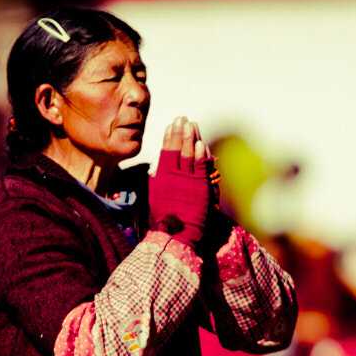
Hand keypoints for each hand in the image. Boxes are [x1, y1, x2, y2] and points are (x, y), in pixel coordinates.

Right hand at [150, 116, 213, 247]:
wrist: (175, 236)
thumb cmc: (163, 219)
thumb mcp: (155, 197)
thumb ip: (156, 181)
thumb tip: (156, 170)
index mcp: (161, 178)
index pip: (165, 152)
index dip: (168, 137)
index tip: (170, 125)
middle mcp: (174, 177)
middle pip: (178, 149)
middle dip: (180, 132)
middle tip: (182, 118)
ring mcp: (188, 182)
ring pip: (190, 156)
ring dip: (191, 138)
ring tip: (192, 124)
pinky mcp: (200, 189)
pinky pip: (201, 169)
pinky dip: (201, 156)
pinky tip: (201, 144)